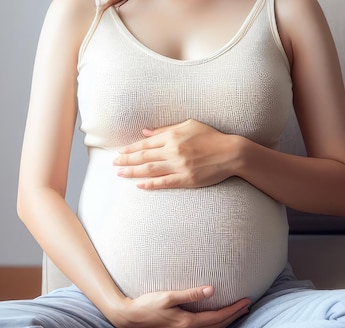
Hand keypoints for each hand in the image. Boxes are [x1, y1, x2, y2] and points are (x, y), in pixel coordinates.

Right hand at [107, 286, 250, 327]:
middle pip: (217, 326)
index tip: (245, 301)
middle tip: (247, 307)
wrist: (129, 320)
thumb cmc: (146, 305)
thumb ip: (190, 294)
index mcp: (186, 324)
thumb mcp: (168, 296)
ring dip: (226, 323)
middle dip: (233, 316)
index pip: (217, 318)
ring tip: (237, 314)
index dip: (233, 310)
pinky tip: (217, 323)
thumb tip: (211, 290)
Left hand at [113, 119, 242, 189]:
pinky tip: (139, 185)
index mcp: (173, 136)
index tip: (120, 152)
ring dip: (133, 172)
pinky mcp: (186, 179)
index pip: (146, 143)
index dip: (131, 148)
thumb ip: (166, 129)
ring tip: (120, 173)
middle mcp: (174, 151)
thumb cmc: (211, 137)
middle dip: (126, 160)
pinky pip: (164, 182)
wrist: (231, 153)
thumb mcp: (189, 125)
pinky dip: (150, 184)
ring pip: (150, 169)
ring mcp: (179, 166)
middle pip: (144, 156)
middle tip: (113, 164)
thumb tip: (145, 132)